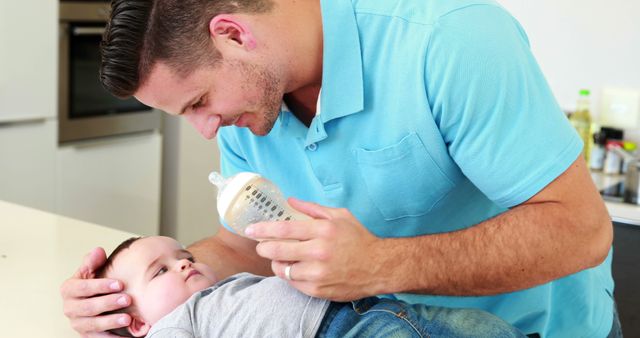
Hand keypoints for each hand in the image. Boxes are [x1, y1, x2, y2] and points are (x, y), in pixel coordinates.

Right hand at [60, 247, 131, 336]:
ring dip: (111, 321)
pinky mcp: (87, 335)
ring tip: (128, 318)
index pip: (82, 287)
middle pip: (88, 307)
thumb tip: (98, 251)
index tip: (119, 284)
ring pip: (93, 324)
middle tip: (127, 299)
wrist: (92, 300)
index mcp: (69, 290)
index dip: (101, 286)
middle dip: (108, 303)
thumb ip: (93, 262)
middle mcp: (70, 308)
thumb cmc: (93, 284)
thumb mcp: (91, 271)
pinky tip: (125, 336)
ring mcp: (78, 323)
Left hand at [245, 198, 386, 300]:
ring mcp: (318, 273)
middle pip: (278, 250)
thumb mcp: (340, 216)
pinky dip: (290, 275)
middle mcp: (319, 251)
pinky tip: (295, 269)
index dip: (263, 229)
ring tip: (281, 258)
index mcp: (323, 230)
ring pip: (283, 269)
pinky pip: (293, 283)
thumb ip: (312, 208)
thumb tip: (290, 201)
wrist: (379, 267)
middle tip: (261, 245)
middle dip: (264, 247)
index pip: (284, 229)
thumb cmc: (359, 239)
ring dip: (277, 263)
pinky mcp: (318, 289)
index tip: (251, 230)